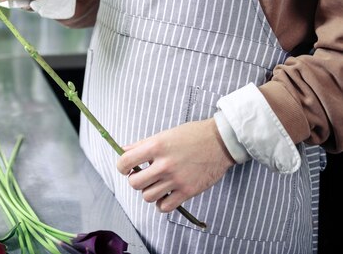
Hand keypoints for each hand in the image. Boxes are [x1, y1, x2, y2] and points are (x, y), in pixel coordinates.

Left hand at [116, 119, 234, 212]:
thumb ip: (142, 144)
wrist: (220, 142)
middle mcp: (164, 164)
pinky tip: (166, 194)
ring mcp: (176, 179)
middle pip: (135, 183)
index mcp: (156, 147)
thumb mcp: (164, 134)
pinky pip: (164, 207)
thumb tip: (122, 151)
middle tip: (144, 176)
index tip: (126, 168)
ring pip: (148, 196)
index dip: (122, 166)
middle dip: (136, 180)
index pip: (125, 162)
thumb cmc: (192, 135)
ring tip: (157, 184)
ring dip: (149, 191)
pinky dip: (161, 204)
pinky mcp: (188, 191)